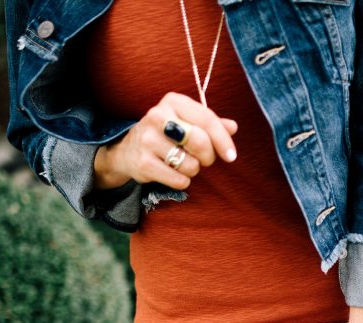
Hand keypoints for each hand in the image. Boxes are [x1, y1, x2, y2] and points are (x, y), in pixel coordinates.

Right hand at [93, 91, 238, 190]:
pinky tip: (173, 172)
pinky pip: (179, 180)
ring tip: (182, 162)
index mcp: (173, 101)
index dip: (223, 140)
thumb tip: (233, 127)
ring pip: (191, 164)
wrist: (129, 150)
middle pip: (200, 141)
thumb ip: (210, 123)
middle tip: (204, 159)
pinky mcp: (144, 163)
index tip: (231, 156)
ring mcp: (148, 140)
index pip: (206, 119)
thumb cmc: (166, 134)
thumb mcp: (187, 121)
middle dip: (208, 156)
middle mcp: (158, 116)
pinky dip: (182, 181)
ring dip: (193, 169)